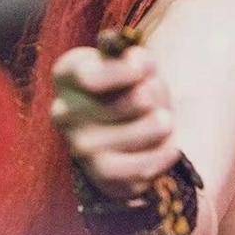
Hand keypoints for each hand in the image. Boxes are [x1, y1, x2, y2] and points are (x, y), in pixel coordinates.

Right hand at [51, 43, 178, 198]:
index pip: (91, 77)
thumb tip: (137, 63)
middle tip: (156, 94)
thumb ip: (136, 58)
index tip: (144, 68)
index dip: (125, 72)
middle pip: (120, 106)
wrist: (130, 119)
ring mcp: (80, 147)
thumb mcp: (134, 59)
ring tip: (165, 119)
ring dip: (159, 126)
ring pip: (131, 138)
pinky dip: (161, 155)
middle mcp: (65, 113)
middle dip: (150, 96)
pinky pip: (138, 171)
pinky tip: (170, 145)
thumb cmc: (131, 81)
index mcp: (67, 75)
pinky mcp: (100, 176)